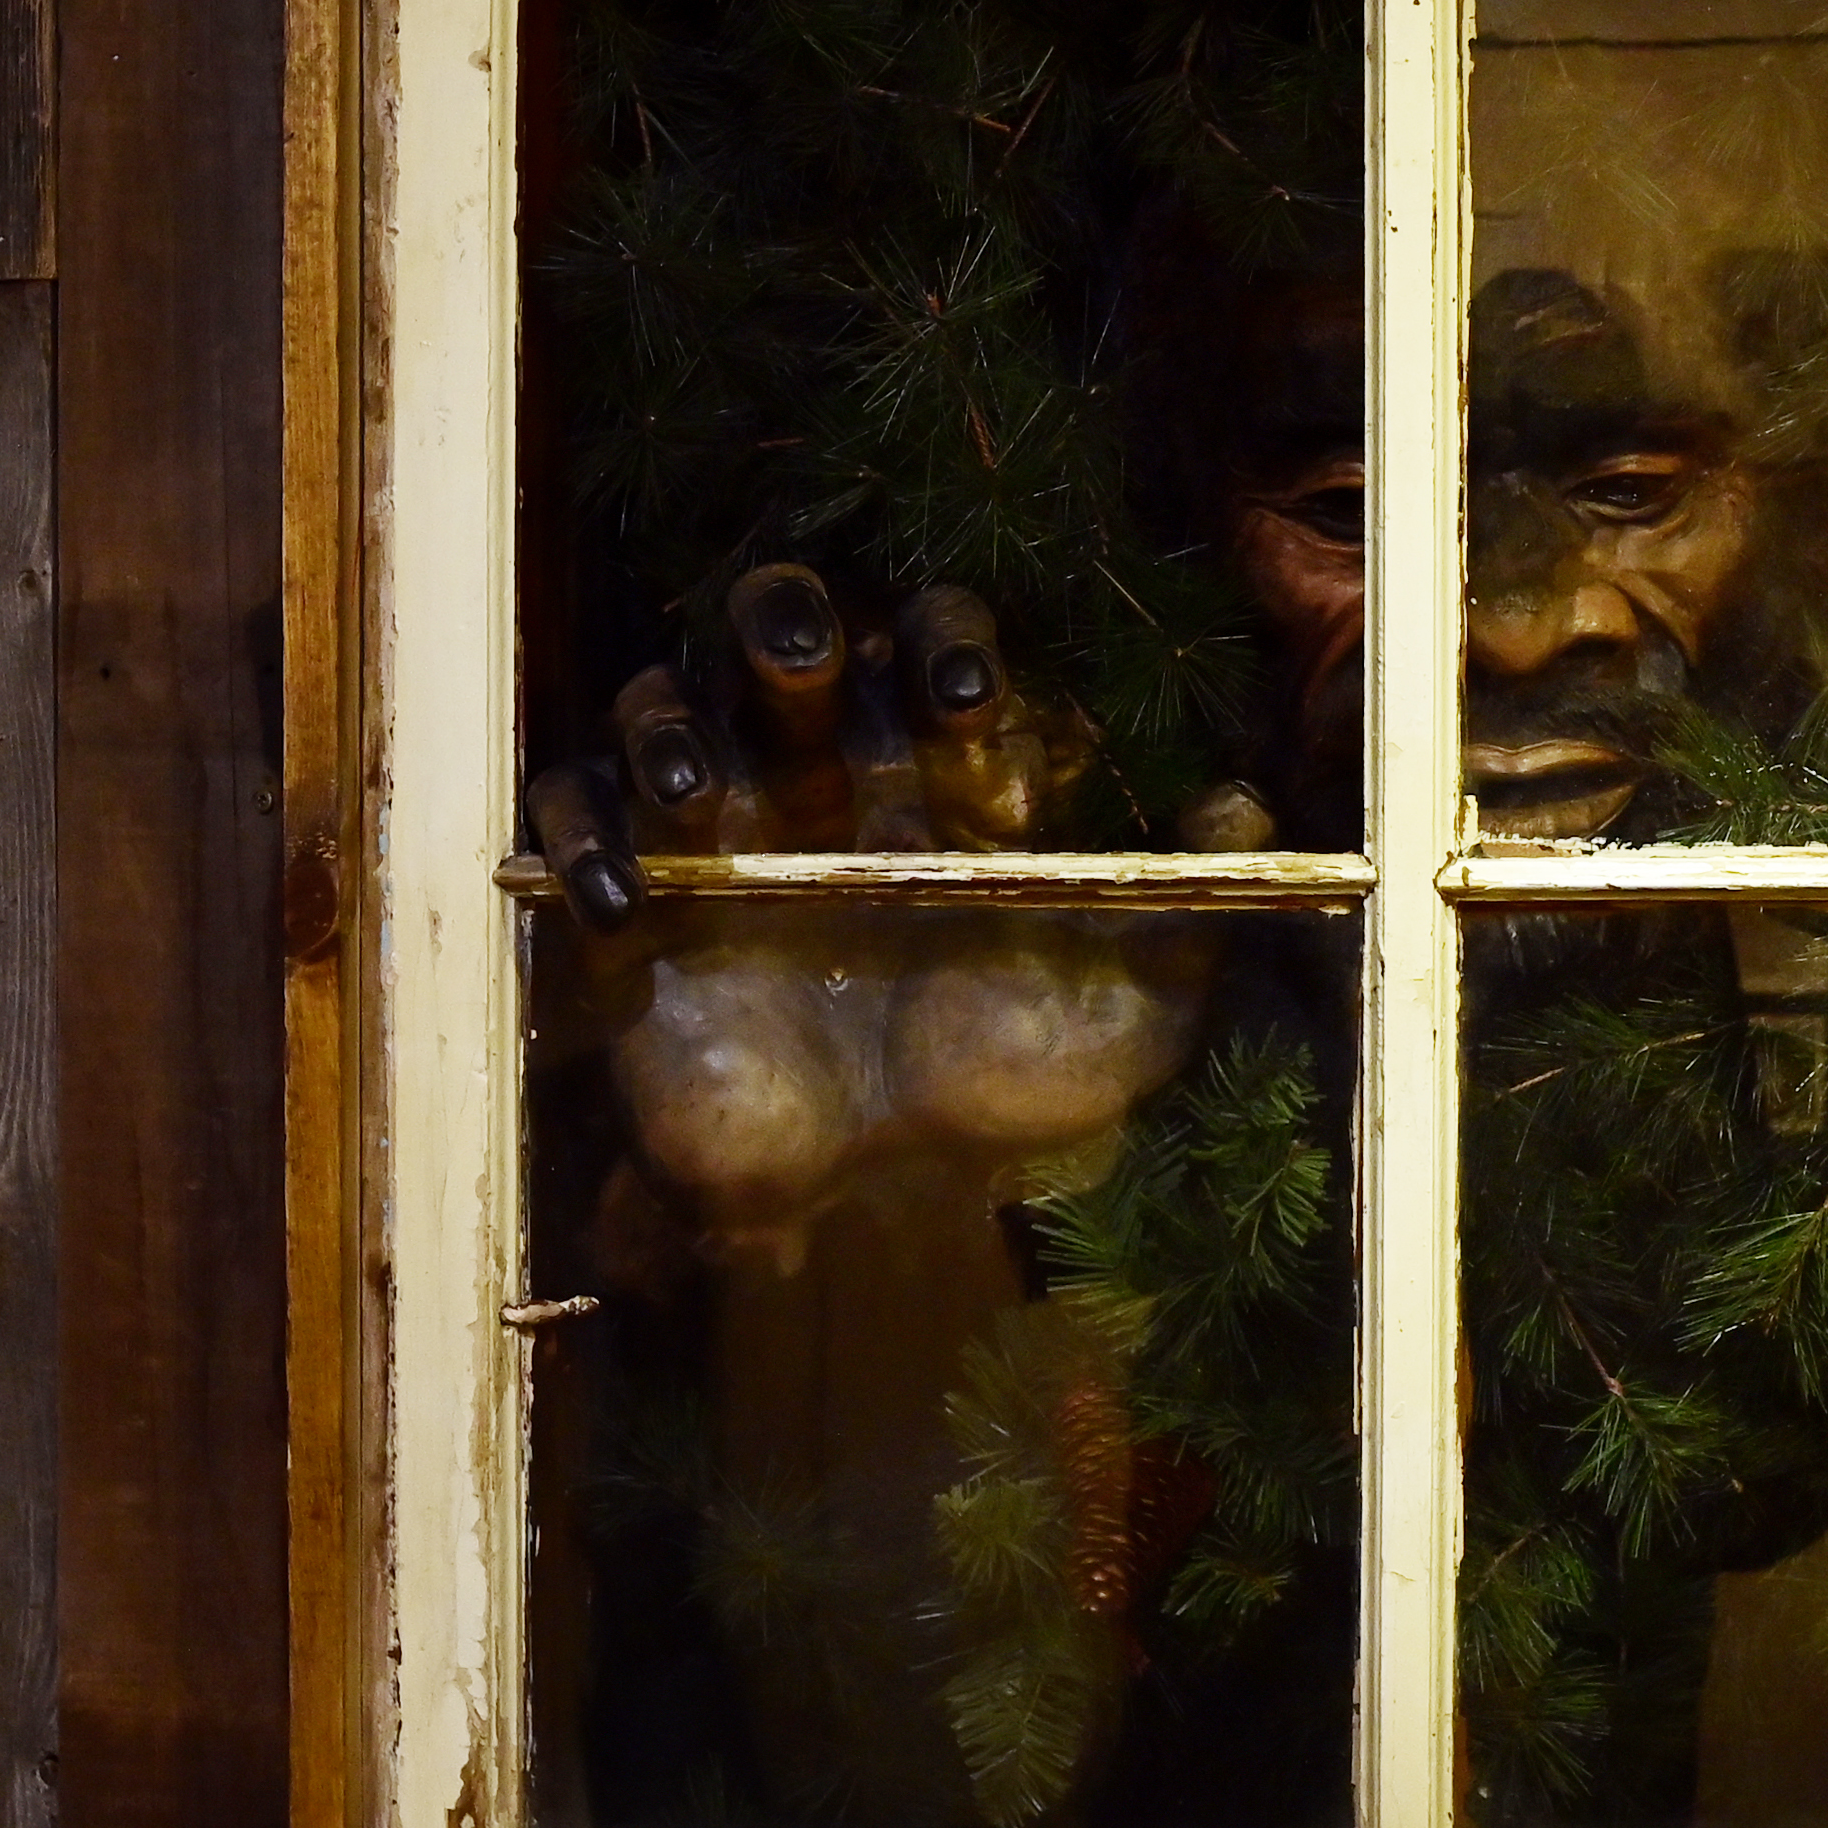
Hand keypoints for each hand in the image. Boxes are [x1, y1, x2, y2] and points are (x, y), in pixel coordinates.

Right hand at [527, 563, 1273, 1265]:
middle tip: (812, 670)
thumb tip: (1251, 804)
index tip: (967, 699)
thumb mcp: (1130, 1014)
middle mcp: (831, 765)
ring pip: (665, 697)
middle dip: (791, 621)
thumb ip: (1190, 910)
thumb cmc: (1011, 1091)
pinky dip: (584, 839)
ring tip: (699, 788)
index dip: (948, 638)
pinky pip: (575, 817)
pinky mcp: (637, 897)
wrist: (887, 1205)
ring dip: (672, 720)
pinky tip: (633, 903)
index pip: (937, 638)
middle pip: (787, 626)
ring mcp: (723, 821)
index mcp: (946, 766)